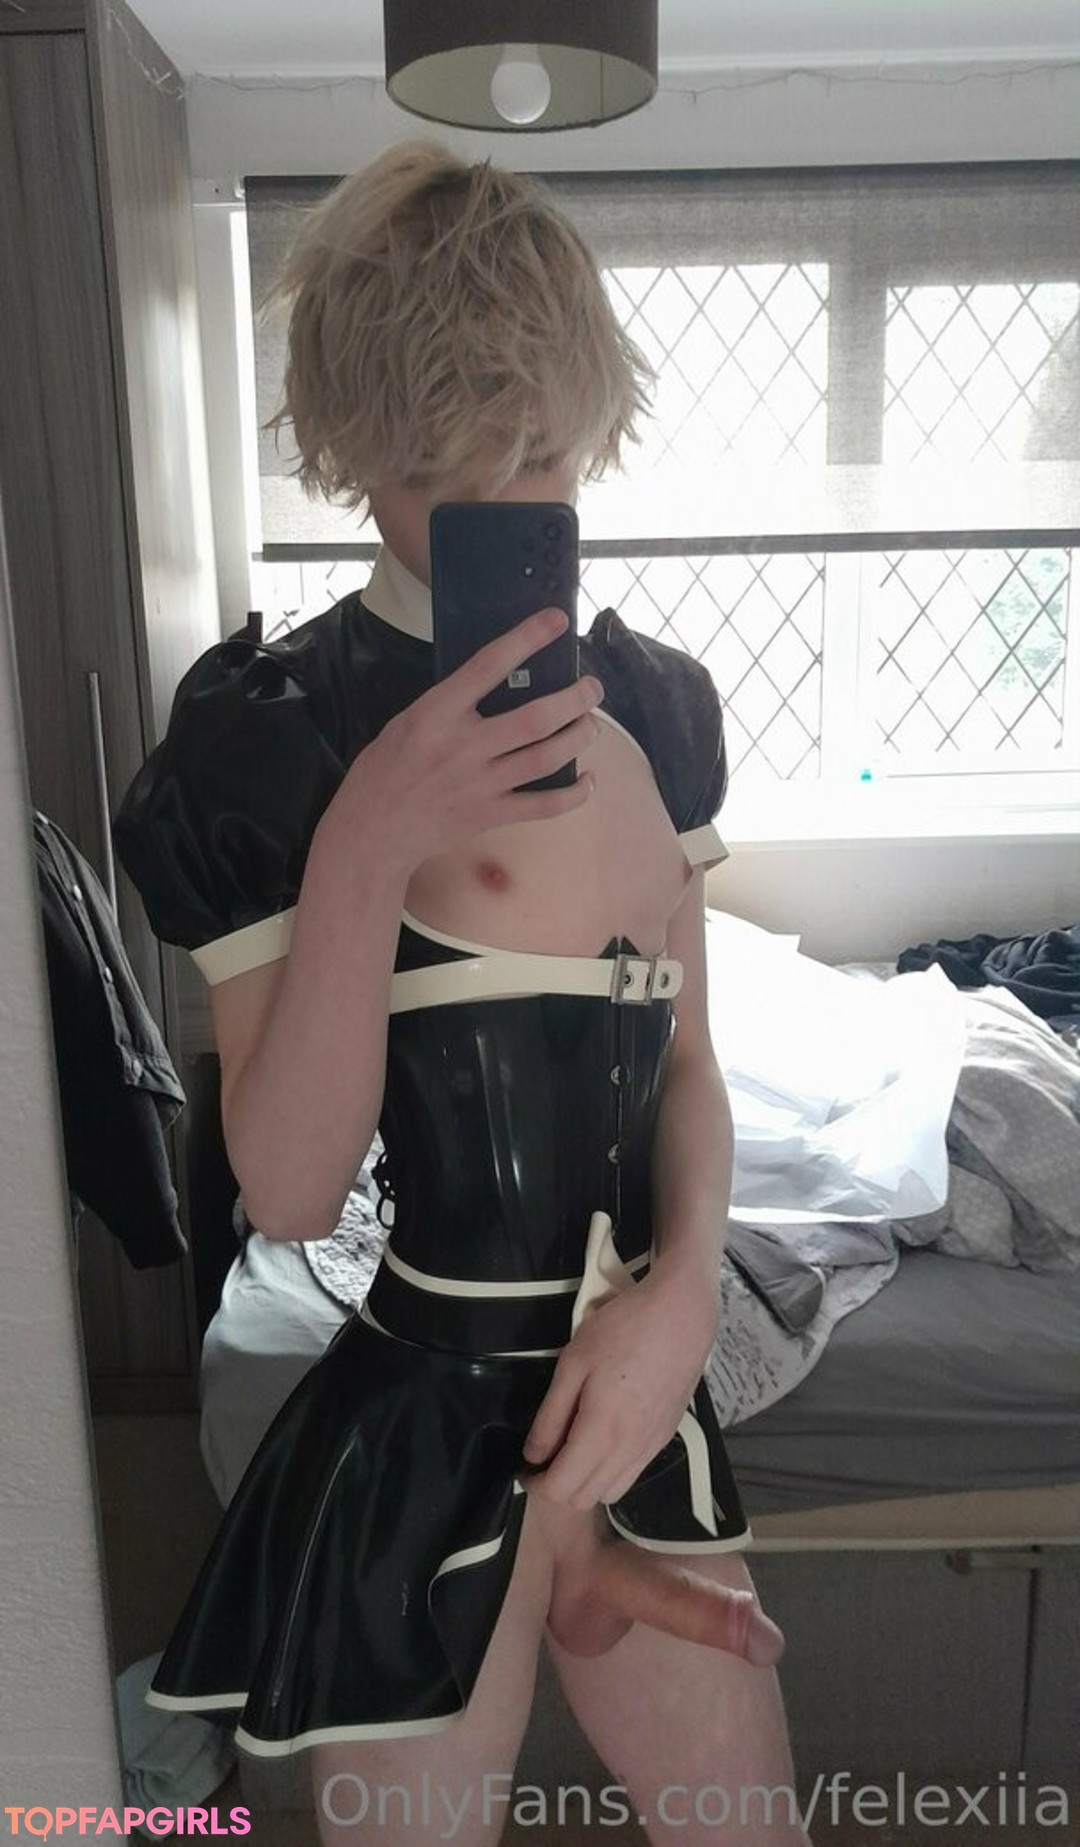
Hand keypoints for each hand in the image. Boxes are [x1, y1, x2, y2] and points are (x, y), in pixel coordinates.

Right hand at [330, 607, 602, 871]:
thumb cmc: (385, 769)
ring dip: (578, 737)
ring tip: (592, 723)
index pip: (489, 666)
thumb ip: (449, 704)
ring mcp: (481, 783)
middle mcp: (465, 746)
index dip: (527, 639)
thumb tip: (494, 685)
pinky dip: (573, 794)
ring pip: (546, 757)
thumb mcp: (408, 720)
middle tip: (592, 687)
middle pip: (535, 718)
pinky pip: (544, 806)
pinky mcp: (491, 814)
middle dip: (574, 698)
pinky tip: (588, 780)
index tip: (557, 621)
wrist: (373, 830)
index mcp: (437, 713)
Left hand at [521, 1263, 718, 1511]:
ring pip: (611, 1492)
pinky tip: (603, 1438)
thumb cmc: (623, 1329)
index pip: (561, 1489)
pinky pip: (633, 1473)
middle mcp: (629, 1450)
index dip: (535, 1485)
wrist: (680, 1314)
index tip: (525, 1467)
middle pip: (585, 1499)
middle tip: (544, 1457)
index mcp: (601, 1432)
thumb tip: (534, 1454)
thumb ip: (551, 1416)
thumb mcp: (572, 1364)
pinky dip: (611, 1471)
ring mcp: (651, 1446)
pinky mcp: (665, 1436)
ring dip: (586, 1482)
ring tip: (573, 1449)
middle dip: (558, 1487)